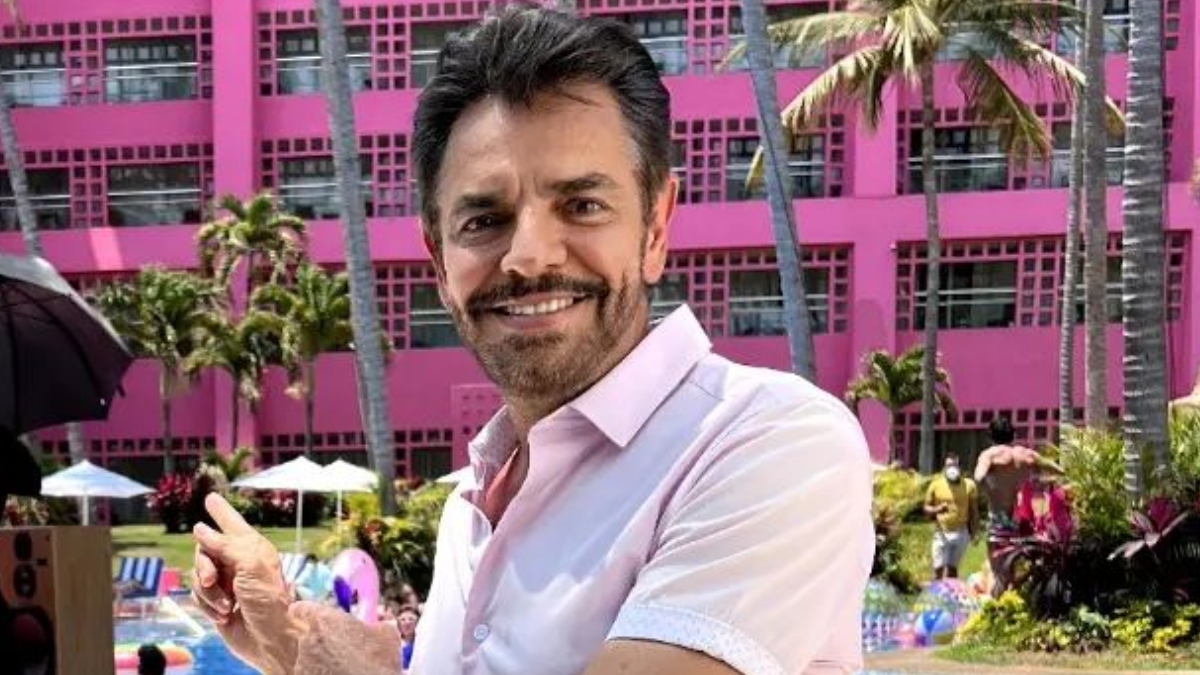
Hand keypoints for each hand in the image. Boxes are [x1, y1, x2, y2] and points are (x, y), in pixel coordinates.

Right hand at [192, 493, 300, 674]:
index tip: (211, 497)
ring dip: (209, 593)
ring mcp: (227, 582)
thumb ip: (224, 544)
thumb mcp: (250, 565)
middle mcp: (239, 562)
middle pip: (205, 551)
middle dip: (204, 566)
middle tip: (211, 579)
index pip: (232, 523)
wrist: (268, 639)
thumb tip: (200, 529)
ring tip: (228, 605)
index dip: (220, 511)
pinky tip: (225, 615)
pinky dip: (207, 605)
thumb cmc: (268, 601)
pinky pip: (197, 595)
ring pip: (197, 575)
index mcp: (252, 547)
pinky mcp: (217, 602)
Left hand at [290, 601, 402, 674]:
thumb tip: (379, 626)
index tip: (298, 611)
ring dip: (323, 662)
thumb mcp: (387, 634)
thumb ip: (374, 625)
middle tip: (345, 653)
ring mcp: (303, 663)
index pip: (302, 609)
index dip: (302, 610)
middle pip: (311, 637)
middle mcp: (309, 639)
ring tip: (346, 669)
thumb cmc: (379, 661)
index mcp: (325, 620)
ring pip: (311, 659)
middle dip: (324, 643)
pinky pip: (312, 674)